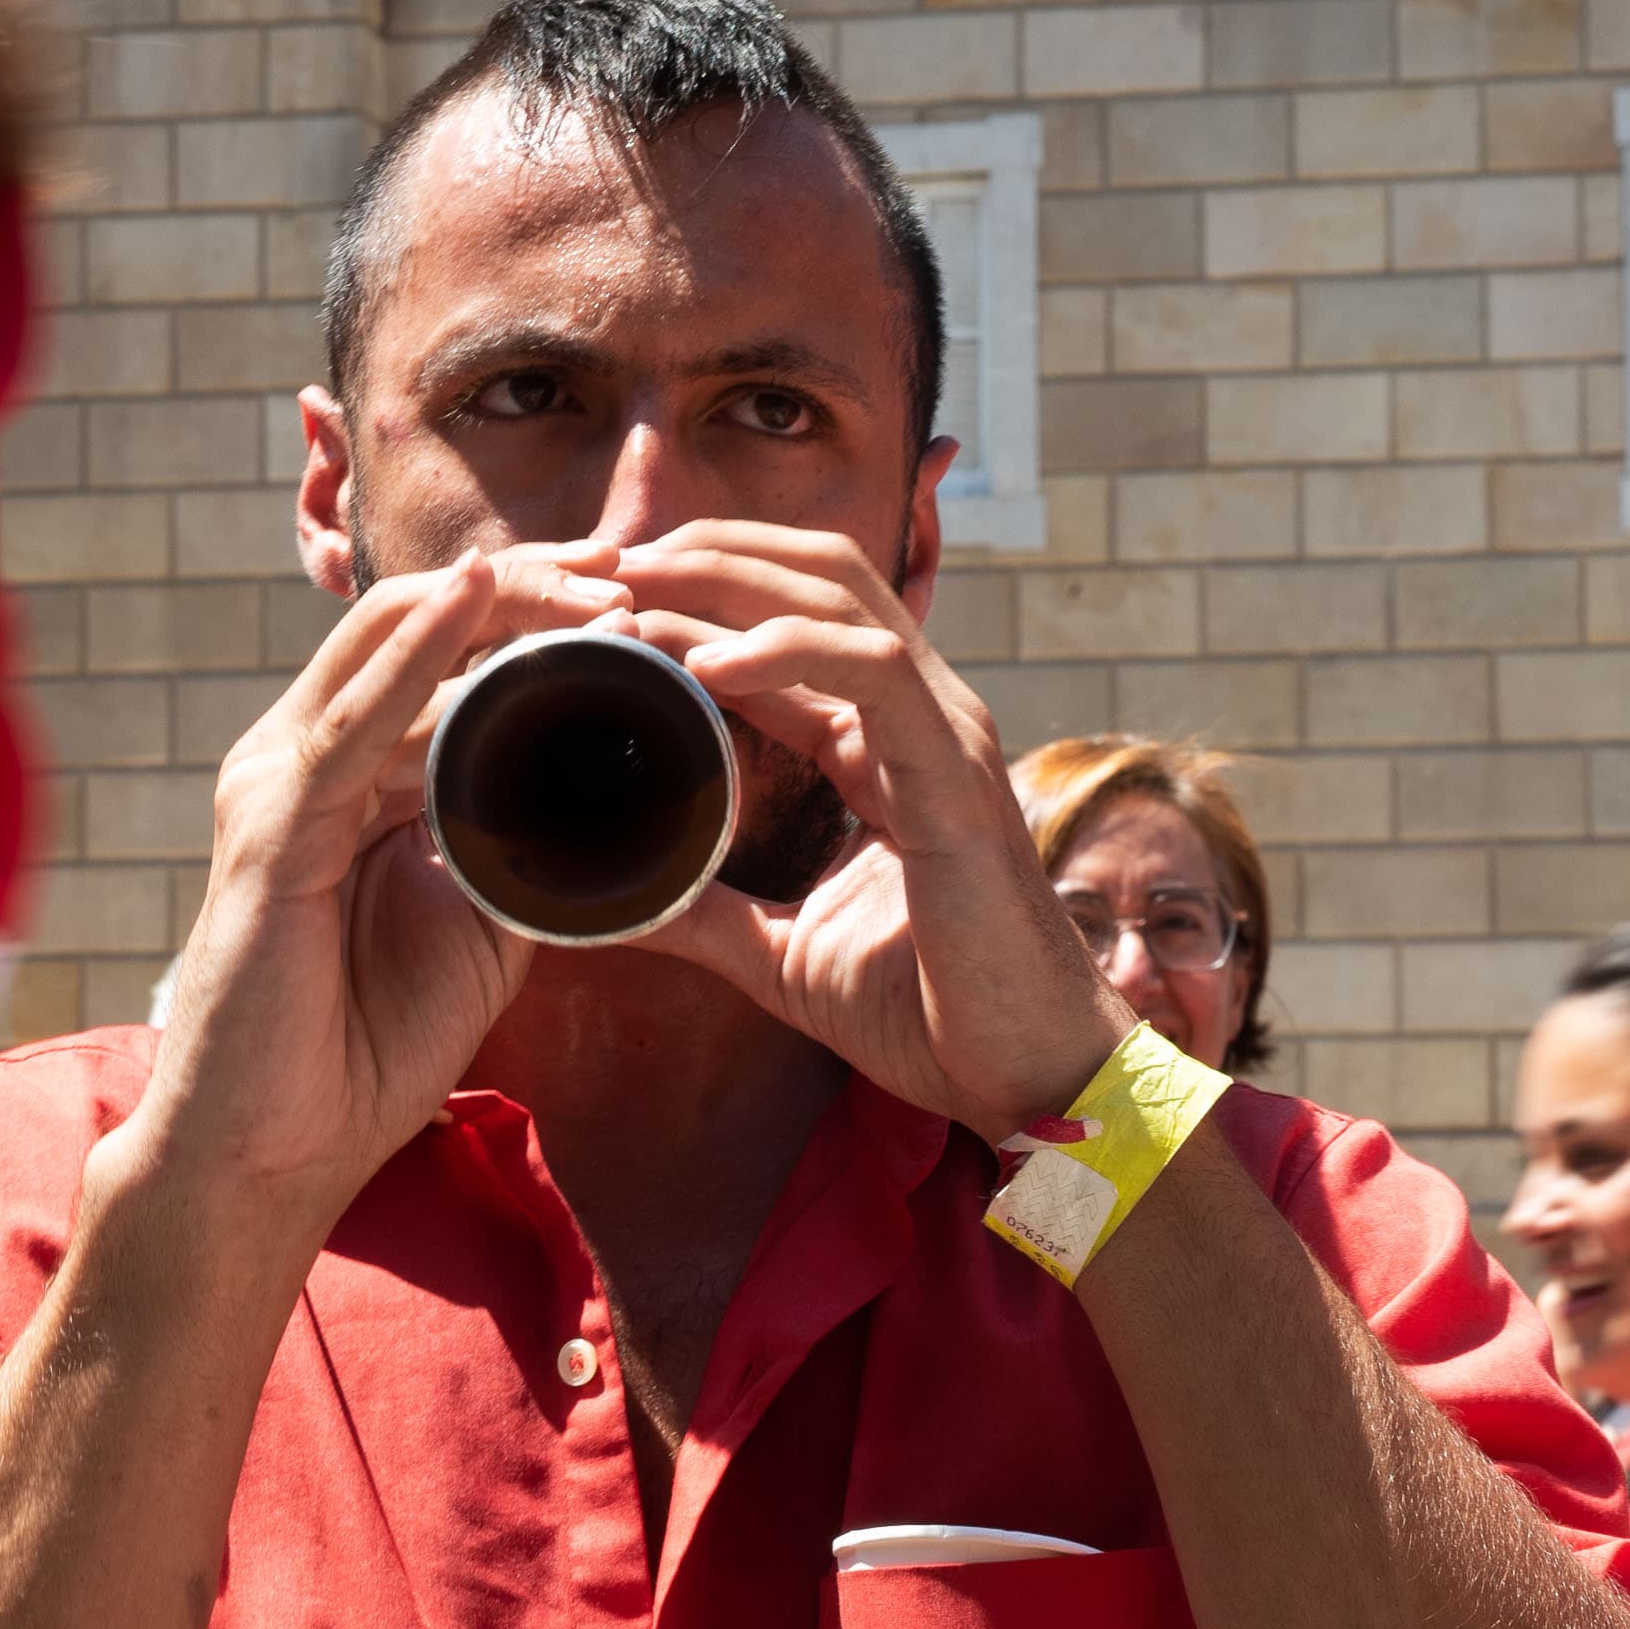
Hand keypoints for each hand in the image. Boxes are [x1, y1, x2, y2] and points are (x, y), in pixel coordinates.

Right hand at [100, 544, 630, 1224]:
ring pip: (390, 644)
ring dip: (500, 605)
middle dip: (531, 586)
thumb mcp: (481, 924)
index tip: (641, 596)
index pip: (445, 648)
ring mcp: (277, 780)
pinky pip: (352, 722)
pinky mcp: (269, 827)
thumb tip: (622, 797)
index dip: (538, 610)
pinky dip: (417, 653)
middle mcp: (303, 752)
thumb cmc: (361, 1048)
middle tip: (632, 569)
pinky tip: (475, 602)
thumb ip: (528, 848)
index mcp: (350, 769)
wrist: (270, 1154)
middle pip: (420, 622)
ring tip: (595, 582)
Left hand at [620, 523, 1128, 1137]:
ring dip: (730, 576)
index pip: (790, 625)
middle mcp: (921, 716)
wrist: (1026, 1076)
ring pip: (842, 596)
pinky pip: (877, 673)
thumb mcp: (781, 954)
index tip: (603, 599)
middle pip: (815, 575)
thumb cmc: (927, 1013)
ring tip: (638, 586)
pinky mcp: (956, 777)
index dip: (699, 597)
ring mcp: (946, 734)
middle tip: (603, 561)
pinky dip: (790, 651)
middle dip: (705, 552)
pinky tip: (710, 664)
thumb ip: (701, 914)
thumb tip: (606, 901)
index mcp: (884, 743)